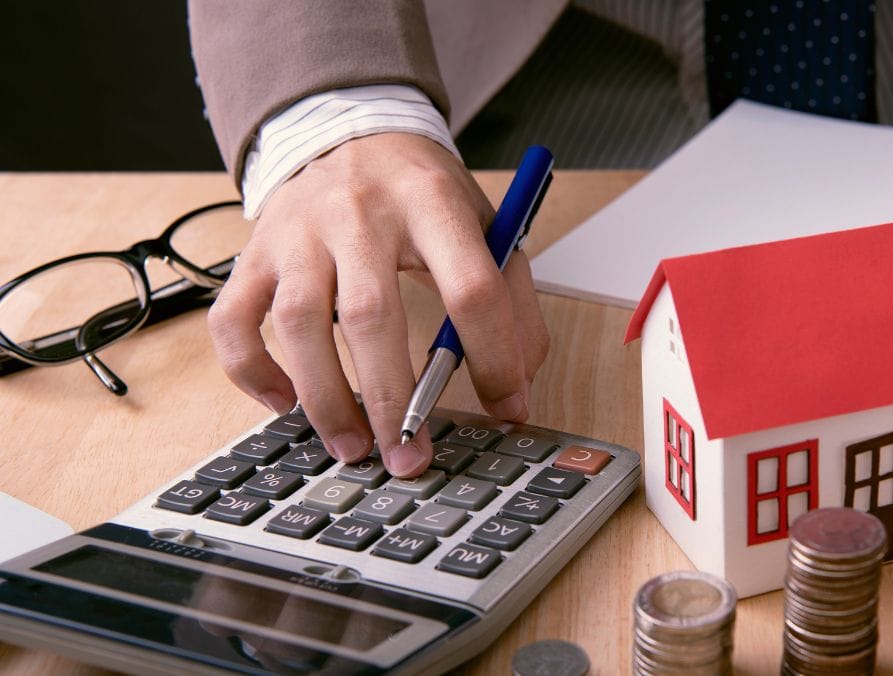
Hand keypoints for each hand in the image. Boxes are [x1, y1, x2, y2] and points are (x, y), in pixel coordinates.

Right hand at [208, 133, 549, 476]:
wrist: (349, 129)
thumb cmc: (423, 194)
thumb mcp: (485, 225)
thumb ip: (512, 301)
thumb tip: (516, 390)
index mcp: (431, 202)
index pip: (471, 287)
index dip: (493, 356)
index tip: (505, 407)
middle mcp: (358, 213)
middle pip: (371, 313)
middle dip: (392, 397)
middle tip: (409, 457)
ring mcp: (298, 231)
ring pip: (297, 322)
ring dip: (324, 396)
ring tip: (352, 447)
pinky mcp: (255, 252)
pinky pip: (234, 320)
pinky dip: (252, 372)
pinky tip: (284, 404)